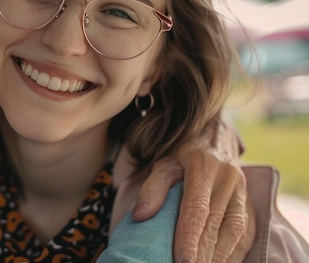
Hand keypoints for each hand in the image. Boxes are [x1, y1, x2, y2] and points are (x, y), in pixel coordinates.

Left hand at [132, 142, 254, 262]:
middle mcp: (228, 178)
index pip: (197, 208)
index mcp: (204, 166)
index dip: (189, 237)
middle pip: (216, 224)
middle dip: (203, 253)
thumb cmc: (183, 155)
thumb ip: (152, 188)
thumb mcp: (163, 163)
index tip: (182, 261)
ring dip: (220, 257)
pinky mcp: (250, 204)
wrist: (213, 139)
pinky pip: (246, 233)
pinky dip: (233, 253)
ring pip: (235, 231)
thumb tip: (140, 215)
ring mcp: (242, 191)